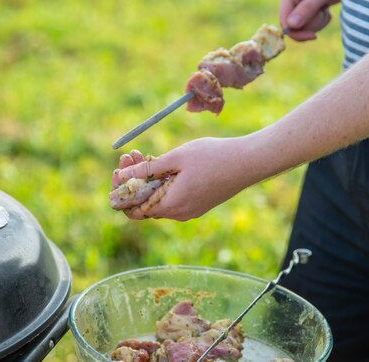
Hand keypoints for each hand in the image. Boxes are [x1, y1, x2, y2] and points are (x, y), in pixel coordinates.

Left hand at [113, 137, 256, 220]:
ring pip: (157, 199)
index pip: (133, 210)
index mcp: (171, 205)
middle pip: (144, 203)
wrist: (248, 162)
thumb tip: (123, 177)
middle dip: (132, 180)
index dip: (121, 191)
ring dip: (146, 180)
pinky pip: (171, 198)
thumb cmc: (213, 156)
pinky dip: (161, 183)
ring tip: (143, 154)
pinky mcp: (198, 203)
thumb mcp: (176, 158)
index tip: (119, 168)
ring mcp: (189, 210)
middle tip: (130, 155)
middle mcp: (179, 213)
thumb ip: (148, 169)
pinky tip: (162, 163)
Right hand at [279, 0, 346, 40]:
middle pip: (294, 26)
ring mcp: (298, 3)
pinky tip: (326, 8)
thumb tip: (290, 26)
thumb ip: (307, 8)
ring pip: (303, 27)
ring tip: (326, 7)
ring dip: (317, 22)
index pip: (284, 21)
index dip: (297, 32)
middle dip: (311, 24)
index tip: (314, 36)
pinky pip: (310, 24)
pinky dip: (321, 20)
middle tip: (324, 11)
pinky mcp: (307, 7)